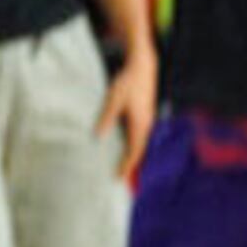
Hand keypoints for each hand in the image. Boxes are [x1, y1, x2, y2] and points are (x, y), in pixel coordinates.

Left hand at [100, 46, 158, 182]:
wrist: (143, 67)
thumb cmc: (127, 83)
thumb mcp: (113, 100)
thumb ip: (107, 118)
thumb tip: (99, 136)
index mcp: (140, 124)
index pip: (134, 151)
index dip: (127, 165)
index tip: (119, 178)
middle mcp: (147, 125)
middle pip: (140, 150)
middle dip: (131, 165)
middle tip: (122, 179)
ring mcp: (148, 120)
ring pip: (141, 143)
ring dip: (133, 156)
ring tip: (125, 168)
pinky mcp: (145, 115)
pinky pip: (140, 136)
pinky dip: (134, 146)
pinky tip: (126, 147)